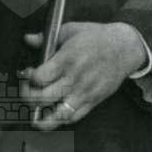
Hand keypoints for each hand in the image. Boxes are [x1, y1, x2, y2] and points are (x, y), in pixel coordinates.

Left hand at [18, 21, 147, 131]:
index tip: (27, 74)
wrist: (124, 48)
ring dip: (41, 118)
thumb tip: (28, 39)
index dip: (28, 78)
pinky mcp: (93, 101)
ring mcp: (84, 93)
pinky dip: (60, 121)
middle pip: (43, 98)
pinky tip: (52, 117)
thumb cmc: (96, 37)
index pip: (39, 78)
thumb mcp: (70, 30)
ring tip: (33, 116)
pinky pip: (74, 117)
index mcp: (66, 60)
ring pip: (57, 115)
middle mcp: (74, 79)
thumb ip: (47, 38)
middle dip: (28, 97)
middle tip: (26, 91)